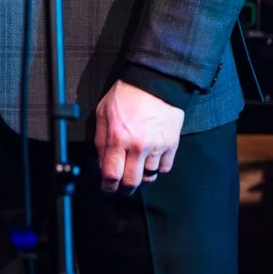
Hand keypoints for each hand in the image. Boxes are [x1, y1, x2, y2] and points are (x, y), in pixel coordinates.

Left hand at [93, 79, 183, 193]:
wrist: (154, 83)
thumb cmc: (126, 95)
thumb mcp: (103, 113)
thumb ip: (100, 139)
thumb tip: (102, 161)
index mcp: (117, 138)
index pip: (111, 173)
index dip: (108, 186)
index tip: (107, 189)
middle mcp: (138, 146)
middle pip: (132, 181)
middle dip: (124, 189)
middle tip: (121, 188)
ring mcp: (157, 147)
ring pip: (149, 177)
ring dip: (141, 177)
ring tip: (136, 170)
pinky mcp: (172, 145)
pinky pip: (165, 168)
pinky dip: (157, 170)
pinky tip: (151, 162)